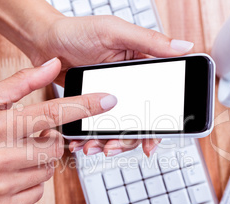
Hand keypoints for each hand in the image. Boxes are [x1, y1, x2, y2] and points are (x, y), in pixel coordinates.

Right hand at [0, 58, 116, 203]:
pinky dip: (32, 181)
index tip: (108, 100)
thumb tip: (52, 64)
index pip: (51, 114)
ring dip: (40, 161)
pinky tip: (11, 174)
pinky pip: (39, 192)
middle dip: (49, 140)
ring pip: (49, 171)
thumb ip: (21, 83)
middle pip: (55, 147)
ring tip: (15, 155)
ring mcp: (1, 188)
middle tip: (29, 137)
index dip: (84, 106)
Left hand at [31, 16, 192, 155]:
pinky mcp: (91, 105)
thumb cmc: (78, 30)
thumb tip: (186, 48)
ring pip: (117, 129)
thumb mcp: (115, 32)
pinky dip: (90, 138)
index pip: (159, 101)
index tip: (150, 143)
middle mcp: (128, 87)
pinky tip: (82, 142)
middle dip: (127, 140)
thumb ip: (150, 41)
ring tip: (93, 147)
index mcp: (141, 68)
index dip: (159, 125)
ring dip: (107, 142)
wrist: (44, 41)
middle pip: (138, 122)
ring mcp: (108, 98)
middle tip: (113, 147)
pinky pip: (96, 127)